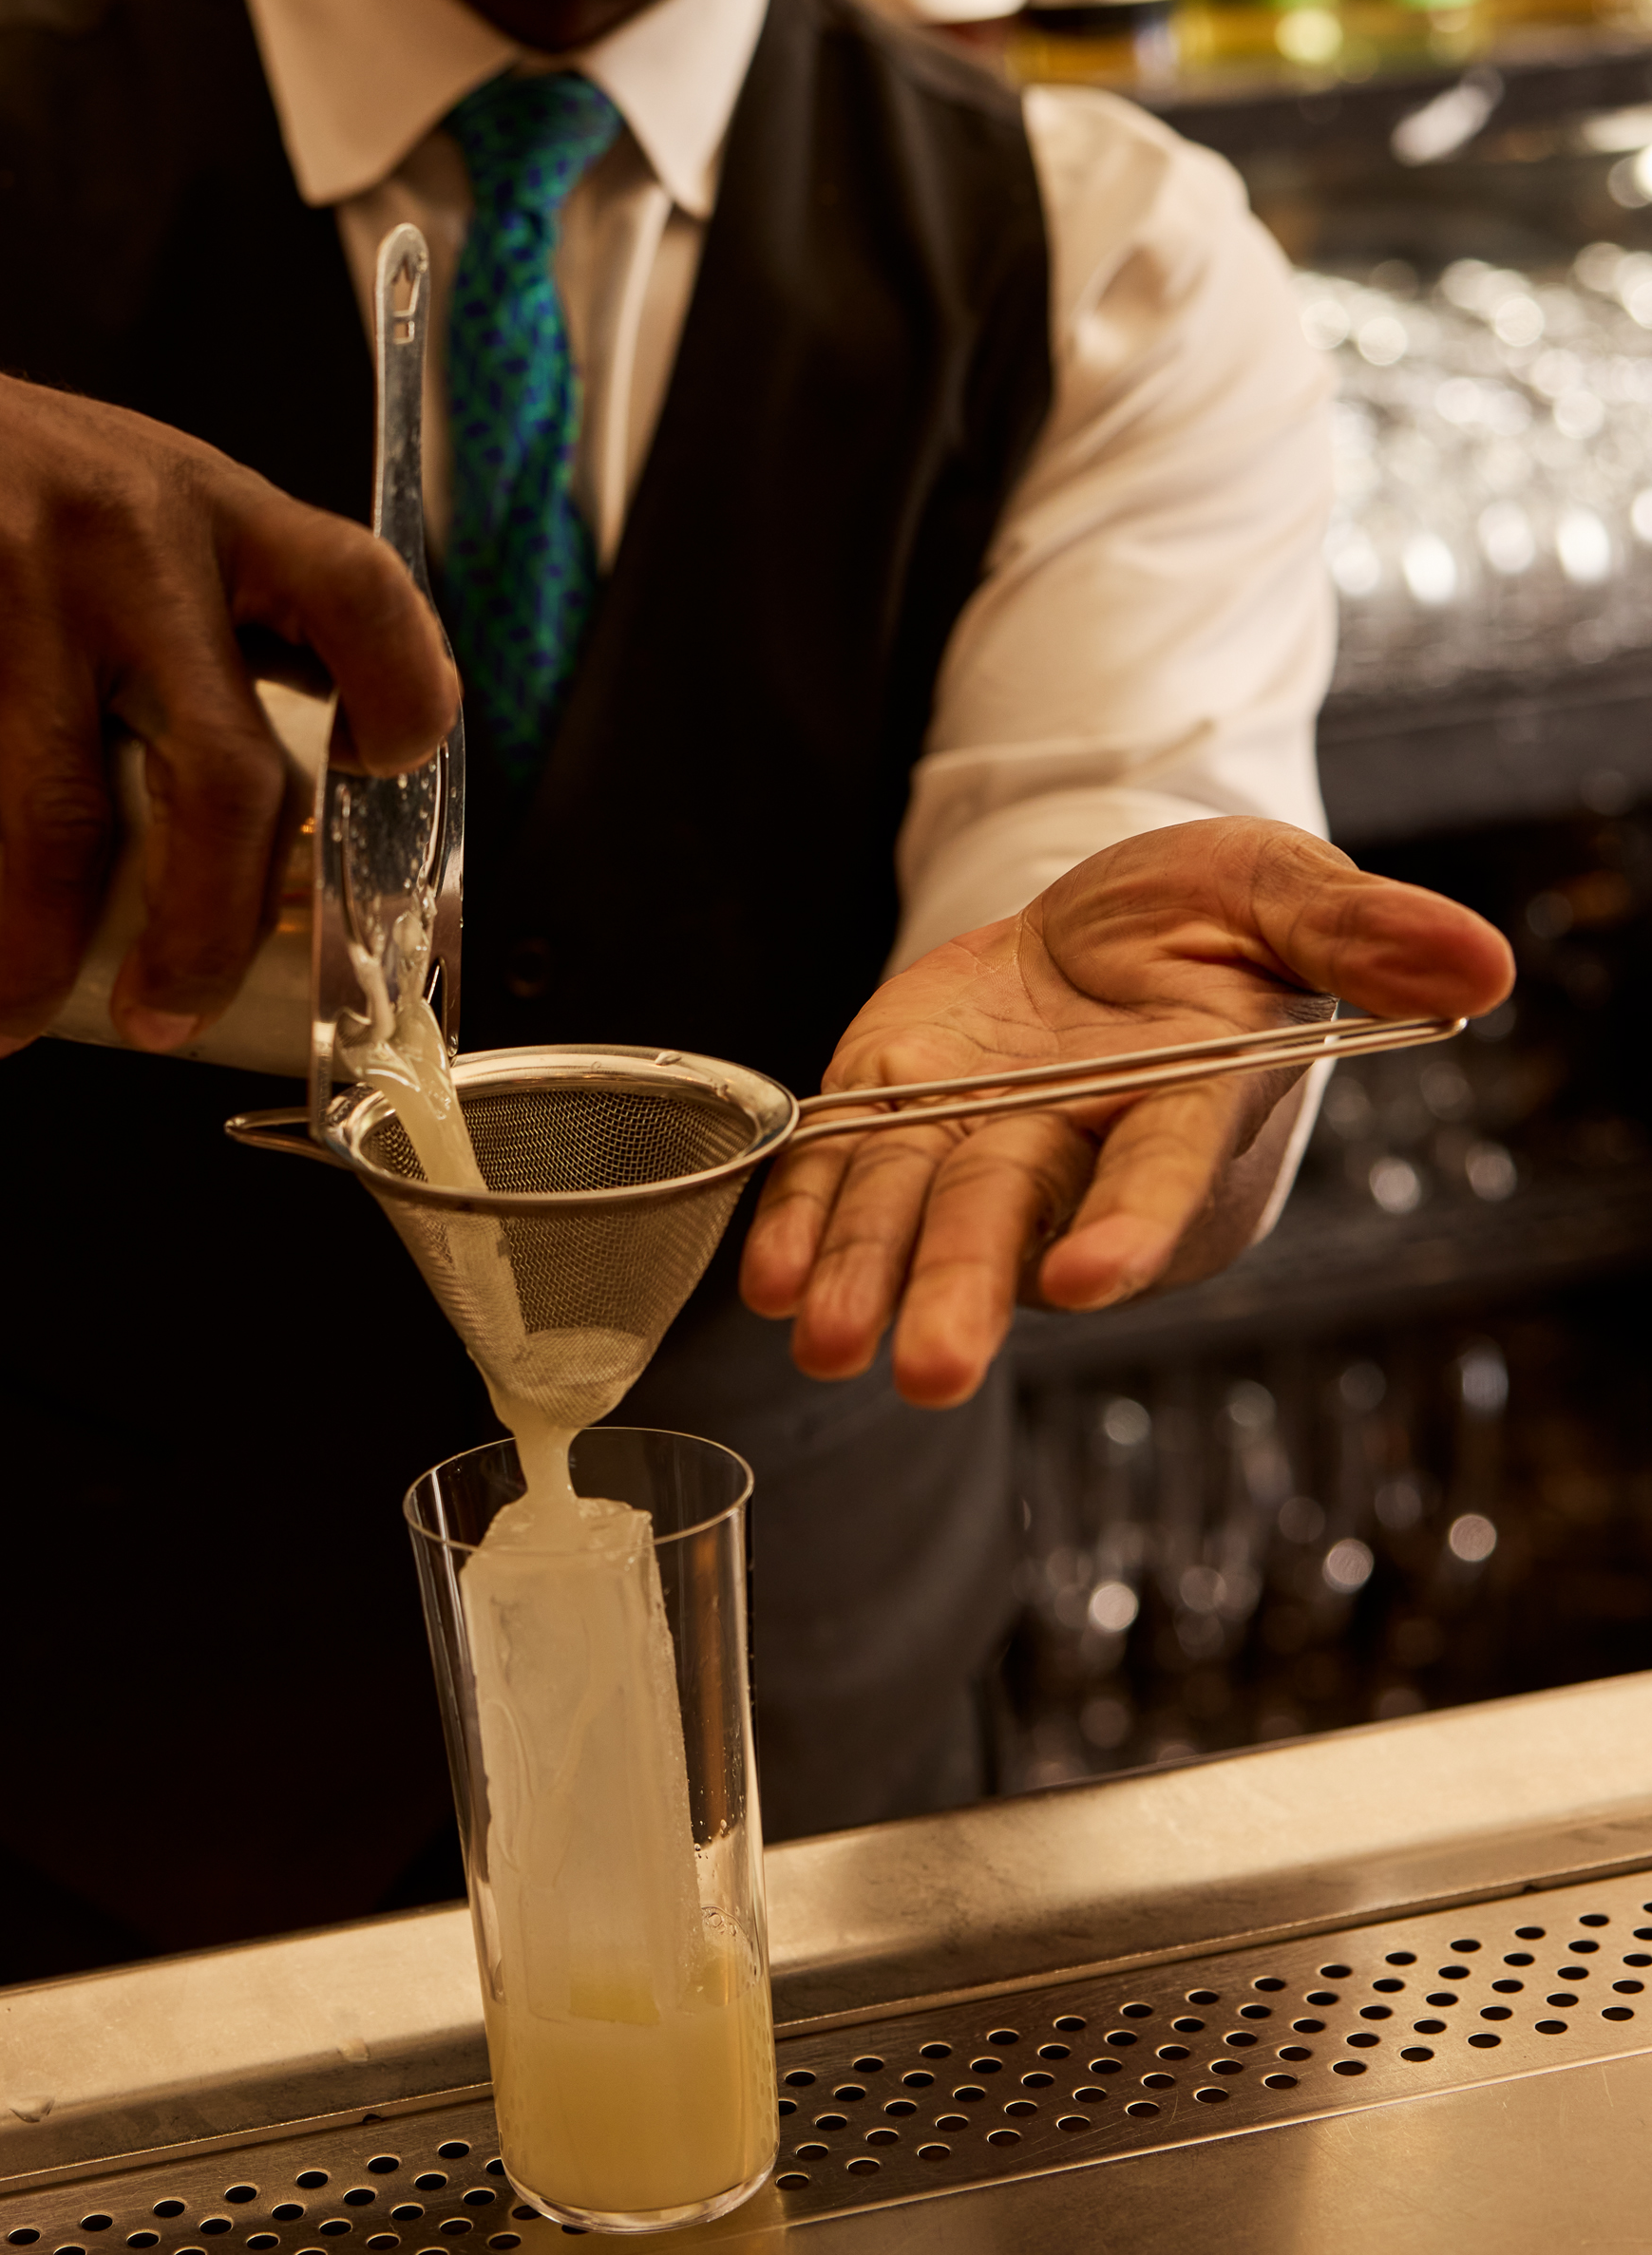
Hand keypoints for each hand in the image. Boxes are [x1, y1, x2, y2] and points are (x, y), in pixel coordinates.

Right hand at [0, 315, 458, 1053]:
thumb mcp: (123, 494)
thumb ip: (209, 603)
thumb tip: (299, 778)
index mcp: (214, 509)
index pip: (361, 596)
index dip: (404, 703)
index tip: (377, 797)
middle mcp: (132, 544)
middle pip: (227, 777)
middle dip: (206, 934)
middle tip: (162, 1019)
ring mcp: (10, 588)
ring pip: (66, 831)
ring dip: (34, 967)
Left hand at [738, 821, 1513, 1407]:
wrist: (1098, 920)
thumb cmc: (1207, 918)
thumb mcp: (1279, 888)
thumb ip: (1359, 930)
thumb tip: (1482, 964)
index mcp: (1191, 1099)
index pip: (1164, 1169)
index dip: (1131, 1221)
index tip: (1088, 1276)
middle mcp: (1082, 1149)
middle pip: (1021, 1220)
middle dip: (967, 1288)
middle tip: (926, 1366)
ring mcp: (982, 1145)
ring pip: (918, 1215)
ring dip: (868, 1278)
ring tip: (822, 1342)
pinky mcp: (895, 1117)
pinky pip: (845, 1183)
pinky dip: (806, 1227)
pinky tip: (772, 1278)